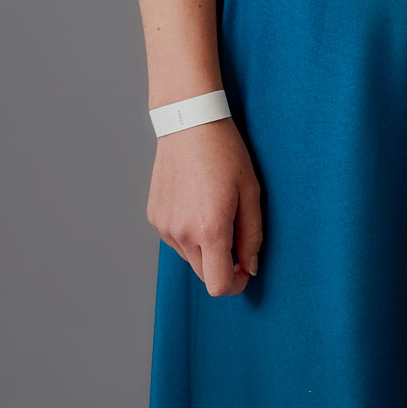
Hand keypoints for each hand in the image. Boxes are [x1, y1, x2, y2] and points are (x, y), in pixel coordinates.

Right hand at [147, 119, 262, 295]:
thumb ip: (252, 235)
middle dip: (222, 264)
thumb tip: (250, 267)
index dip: (235, 284)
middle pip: (203, 274)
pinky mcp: (154, 217)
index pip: (218, 284)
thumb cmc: (225, 152)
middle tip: (236, 235)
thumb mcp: (251, 191)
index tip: (244, 270)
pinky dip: (188, 232)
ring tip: (215, 209)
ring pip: (189, 256)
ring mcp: (164, 227)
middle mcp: (182, 233)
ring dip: (204, 247)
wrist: (189, 123)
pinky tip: (196, 201)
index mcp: (209, 228)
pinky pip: (175, 239)